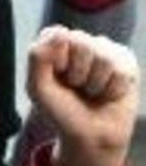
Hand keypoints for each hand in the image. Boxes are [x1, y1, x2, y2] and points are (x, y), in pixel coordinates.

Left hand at [28, 26, 139, 165]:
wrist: (89, 133)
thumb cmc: (61, 110)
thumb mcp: (38, 88)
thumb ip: (38, 58)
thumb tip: (60, 32)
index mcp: (57, 45)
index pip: (56, 34)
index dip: (55, 60)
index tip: (55, 77)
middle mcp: (82, 42)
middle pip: (82, 43)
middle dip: (75, 74)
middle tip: (75, 87)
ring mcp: (106, 50)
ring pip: (103, 59)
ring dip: (94, 84)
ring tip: (91, 91)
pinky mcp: (127, 62)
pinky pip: (121, 72)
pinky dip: (111, 90)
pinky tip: (108, 94)